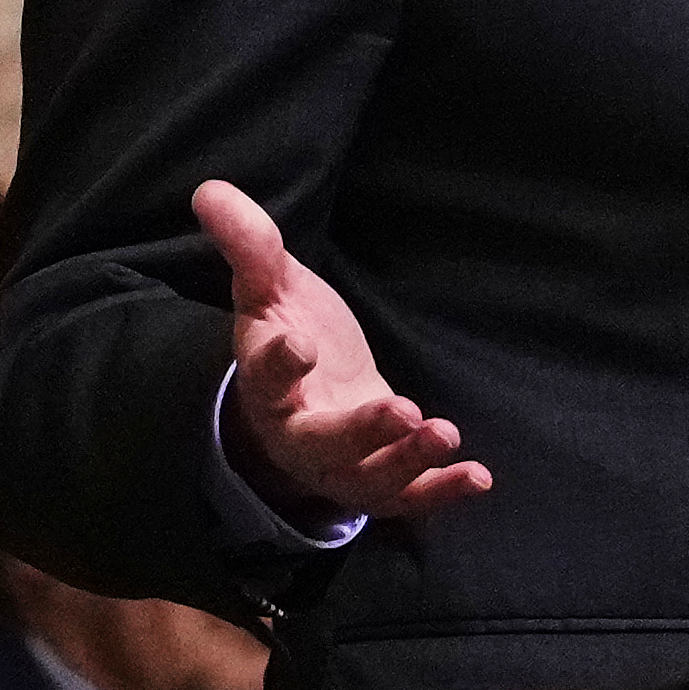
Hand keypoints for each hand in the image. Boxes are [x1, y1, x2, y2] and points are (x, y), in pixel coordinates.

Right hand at [199, 179, 493, 528]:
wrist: (301, 401)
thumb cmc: (288, 337)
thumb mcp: (270, 290)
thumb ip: (249, 245)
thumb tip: (210, 189)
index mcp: (268, 383)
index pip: (266, 375)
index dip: (278, 362)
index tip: (297, 344)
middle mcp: (299, 433)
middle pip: (322, 443)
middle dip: (361, 432)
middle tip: (402, 410)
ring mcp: (340, 465)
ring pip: (367, 478)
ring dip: (407, 462)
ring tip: (443, 432)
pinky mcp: (377, 479)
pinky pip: (405, 500)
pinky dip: (440, 493)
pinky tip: (478, 475)